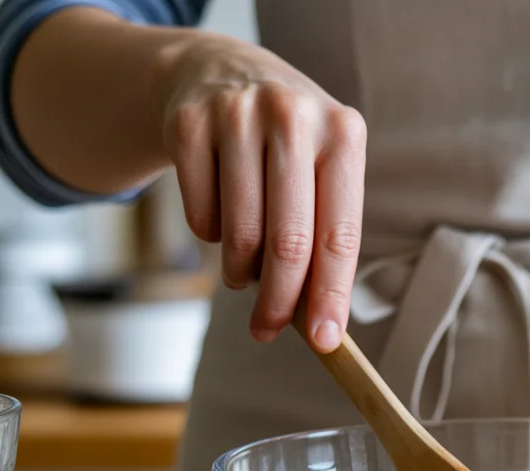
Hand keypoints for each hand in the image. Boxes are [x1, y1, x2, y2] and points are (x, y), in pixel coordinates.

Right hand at [157, 33, 365, 347]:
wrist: (219, 70)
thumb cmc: (286, 141)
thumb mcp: (322, 167)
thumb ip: (325, 232)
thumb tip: (319, 318)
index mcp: (343, 134)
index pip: (339, 234)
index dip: (332, 295)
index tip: (326, 340)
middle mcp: (293, 118)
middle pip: (288, 242)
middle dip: (279, 301)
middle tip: (267, 330)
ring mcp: (236, 115)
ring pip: (239, 235)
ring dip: (240, 273)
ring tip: (244, 271)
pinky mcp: (187, 124)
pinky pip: (199, 218)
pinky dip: (209, 237)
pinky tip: (220, 217)